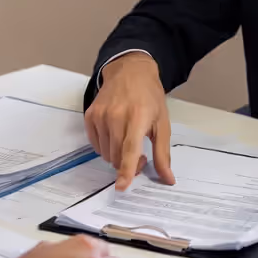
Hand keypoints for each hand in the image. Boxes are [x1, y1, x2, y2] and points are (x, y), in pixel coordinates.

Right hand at [84, 53, 175, 189]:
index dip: (126, 170)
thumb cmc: (149, 97)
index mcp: (137, 117)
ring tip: (127, 141)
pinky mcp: (90, 115)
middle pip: (116, 156)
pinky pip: (95, 144)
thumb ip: (163, 154)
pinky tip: (115, 134)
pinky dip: (105, 146)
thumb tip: (167, 179)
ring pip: (105, 153)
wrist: (130, 71)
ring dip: (116, 155)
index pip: (129, 149)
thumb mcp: (162, 123)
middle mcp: (116, 116)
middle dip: (127, 163)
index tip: (122, 186)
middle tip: (140, 154)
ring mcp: (100, 115)